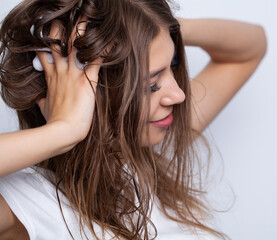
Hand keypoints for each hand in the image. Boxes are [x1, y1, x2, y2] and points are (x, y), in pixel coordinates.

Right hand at [36, 17, 102, 142]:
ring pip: (75, 46)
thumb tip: (39, 99)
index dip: (47, 41)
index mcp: (52, 77)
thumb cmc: (55, 120)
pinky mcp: (86, 81)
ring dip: (82, 32)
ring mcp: (73, 74)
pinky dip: (104, 51)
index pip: (45, 52)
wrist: (62, 130)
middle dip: (62, 28)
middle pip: (58, 42)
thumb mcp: (43, 107)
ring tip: (87, 19)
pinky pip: (96, 61)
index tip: (50, 33)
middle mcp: (61, 71)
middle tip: (69, 18)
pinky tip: (111, 41)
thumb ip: (42, 99)